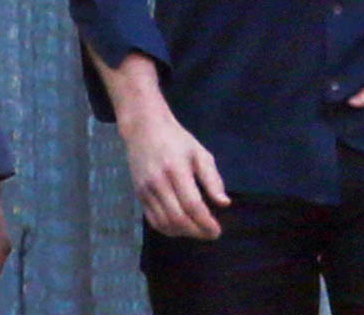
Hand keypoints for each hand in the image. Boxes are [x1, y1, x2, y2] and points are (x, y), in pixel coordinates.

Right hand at [119, 103, 230, 239]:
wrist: (145, 129)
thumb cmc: (177, 140)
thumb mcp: (200, 153)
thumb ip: (212, 179)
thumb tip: (224, 203)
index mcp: (177, 169)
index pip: (192, 205)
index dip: (205, 222)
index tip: (217, 231)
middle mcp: (159, 183)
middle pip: (178, 218)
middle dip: (196, 231)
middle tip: (210, 234)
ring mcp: (146, 191)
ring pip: (164, 223)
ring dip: (183, 233)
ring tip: (198, 232)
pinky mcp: (139, 196)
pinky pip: (153, 221)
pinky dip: (168, 229)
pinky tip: (181, 228)